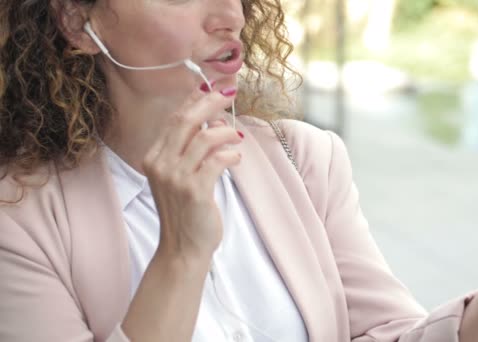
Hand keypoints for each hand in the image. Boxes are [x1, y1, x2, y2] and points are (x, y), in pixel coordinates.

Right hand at [142, 86, 242, 258]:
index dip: (195, 98)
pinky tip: (236, 158)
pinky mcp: (194, 191)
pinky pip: (217, 160)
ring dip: (226, 132)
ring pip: (205, 137)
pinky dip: (231, 154)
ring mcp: (175, 177)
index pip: (175, 118)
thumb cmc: (186, 211)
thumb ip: (192, 149)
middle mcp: (160, 163)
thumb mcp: (181, 176)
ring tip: (237, 137)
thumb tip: (212, 120)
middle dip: (211, 101)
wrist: (183, 248)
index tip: (213, 84)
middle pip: (186, 120)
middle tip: (230, 92)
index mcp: (154, 156)